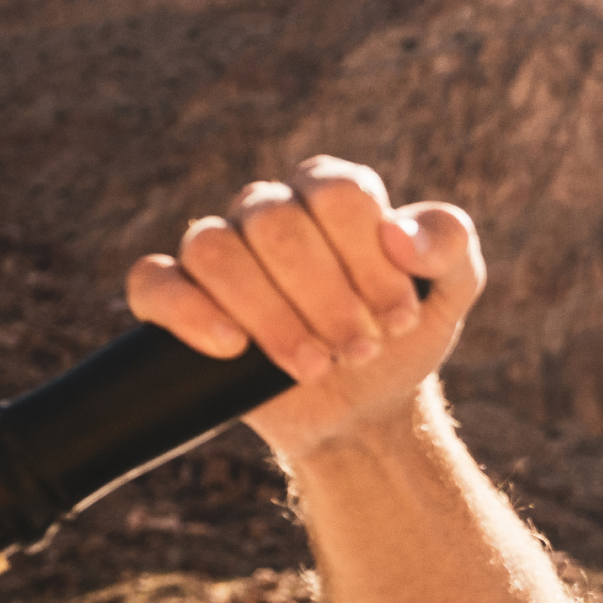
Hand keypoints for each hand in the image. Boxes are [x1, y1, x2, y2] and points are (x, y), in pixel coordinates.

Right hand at [125, 156, 486, 457]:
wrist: (363, 410)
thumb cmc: (399, 337)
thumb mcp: (450, 292)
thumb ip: (448, 246)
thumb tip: (399, 234)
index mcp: (331, 192)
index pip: (336, 192)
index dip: (369, 259)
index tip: (399, 319)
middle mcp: (269, 210)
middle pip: (275, 222)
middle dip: (326, 298)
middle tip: (359, 350)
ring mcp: (219, 252)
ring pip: (213, 248)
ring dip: (269, 313)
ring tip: (314, 366)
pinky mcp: (180, 300)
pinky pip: (153, 282)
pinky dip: (186, 311)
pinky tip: (231, 346)